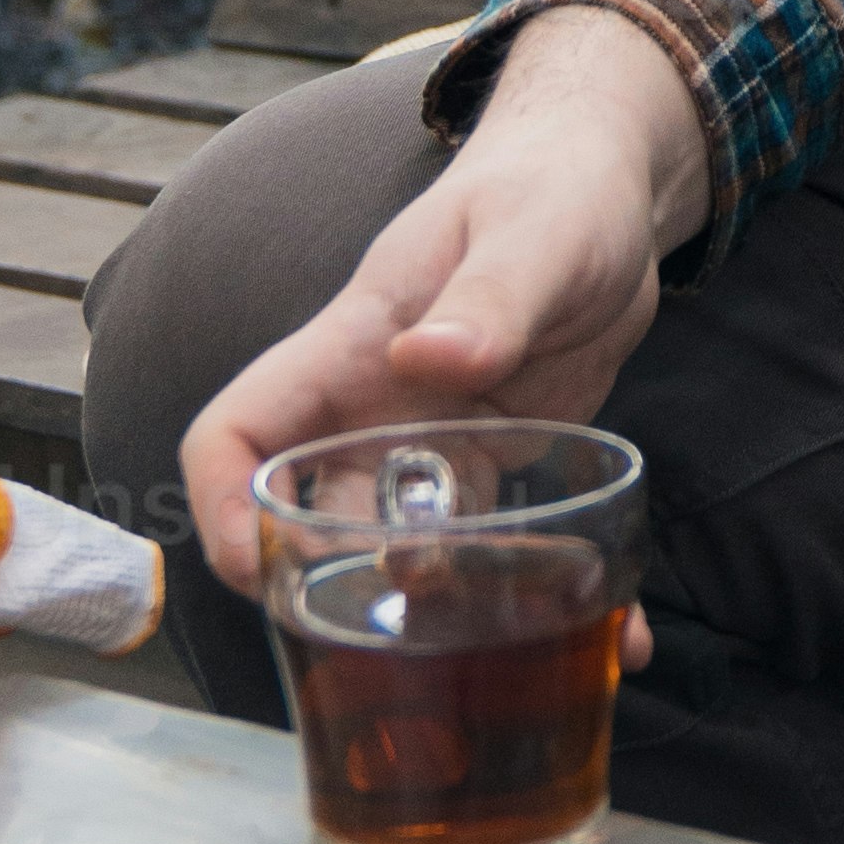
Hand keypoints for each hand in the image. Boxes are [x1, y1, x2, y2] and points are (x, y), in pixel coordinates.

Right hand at [177, 7, 709, 594]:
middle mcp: (376, 408)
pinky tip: (620, 635)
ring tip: (513, 659)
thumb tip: (425, 359)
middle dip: (336, 591)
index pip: (238, 434)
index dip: (223, 508)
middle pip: (309, 520)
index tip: (263, 572)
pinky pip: (493, 542)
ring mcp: (431, 439)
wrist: (607, 185)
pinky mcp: (492, 459)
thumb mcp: (532, 235)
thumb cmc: (555, 188)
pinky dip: (540, 590)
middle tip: (414, 646)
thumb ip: (488, 296)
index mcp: (351, 349)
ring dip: (434, 610)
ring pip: (396, 547)